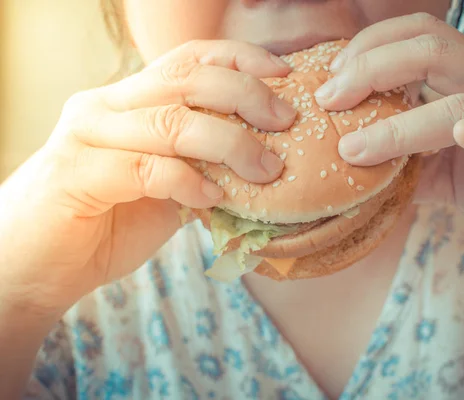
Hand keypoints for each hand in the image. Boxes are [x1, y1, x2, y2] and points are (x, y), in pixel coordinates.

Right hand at [0, 40, 295, 311]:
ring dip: (230, 143)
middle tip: (286, 121)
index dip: (240, 60)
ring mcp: (88, 134)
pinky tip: (214, 198)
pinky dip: (190, 182)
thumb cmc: (109, 223)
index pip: (189, 59)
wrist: (41, 266)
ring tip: (267, 169)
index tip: (285, 77)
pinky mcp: (78, 172)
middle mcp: (106, 104)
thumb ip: (203, 166)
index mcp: (129, 99)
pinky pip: (148, 169)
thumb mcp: (168, 186)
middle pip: (187, 80)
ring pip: (172, 122)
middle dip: (246, 96)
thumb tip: (266, 161)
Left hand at [315, 13, 463, 278]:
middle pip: (434, 48)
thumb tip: (348, 167)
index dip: (370, 49)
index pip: (419, 38)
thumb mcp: (446, 172)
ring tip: (355, 147)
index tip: (330, 82)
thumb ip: (404, 162)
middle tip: (328, 100)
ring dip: (402, 124)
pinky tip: (462, 135)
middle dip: (372, 67)